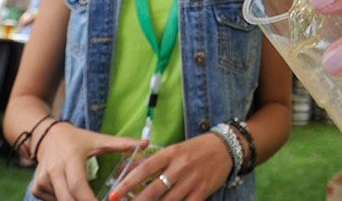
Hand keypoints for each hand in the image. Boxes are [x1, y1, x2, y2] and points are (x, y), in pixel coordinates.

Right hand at [29, 123, 139, 200]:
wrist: (46, 135)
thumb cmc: (76, 139)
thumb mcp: (98, 140)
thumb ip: (122, 143)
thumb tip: (146, 143)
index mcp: (70, 159)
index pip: (79, 186)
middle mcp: (54, 171)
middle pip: (69, 200)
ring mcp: (42, 180)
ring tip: (87, 195)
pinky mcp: (36, 188)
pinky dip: (65, 200)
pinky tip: (70, 191)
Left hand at [112, 133, 233, 200]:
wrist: (227, 148)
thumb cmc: (197, 148)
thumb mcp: (176, 149)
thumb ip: (156, 160)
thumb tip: (131, 169)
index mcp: (171, 153)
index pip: (145, 168)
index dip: (128, 182)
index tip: (114, 193)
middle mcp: (181, 166)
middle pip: (154, 189)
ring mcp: (192, 180)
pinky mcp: (203, 191)